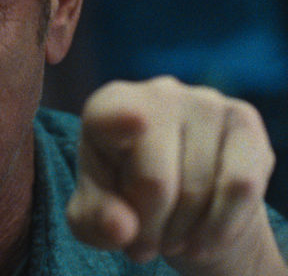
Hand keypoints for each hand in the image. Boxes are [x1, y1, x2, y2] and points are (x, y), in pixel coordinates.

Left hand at [66, 76, 286, 274]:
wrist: (179, 200)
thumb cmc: (124, 198)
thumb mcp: (95, 216)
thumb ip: (96, 219)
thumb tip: (121, 228)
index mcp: (107, 107)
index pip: (109, 113)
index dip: (120, 121)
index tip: (137, 122)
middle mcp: (156, 92)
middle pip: (153, 180)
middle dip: (148, 228)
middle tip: (143, 245)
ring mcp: (204, 101)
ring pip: (199, 189)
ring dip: (182, 233)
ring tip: (169, 237)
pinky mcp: (243, 119)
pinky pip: (241, 186)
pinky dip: (221, 226)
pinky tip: (204, 237)